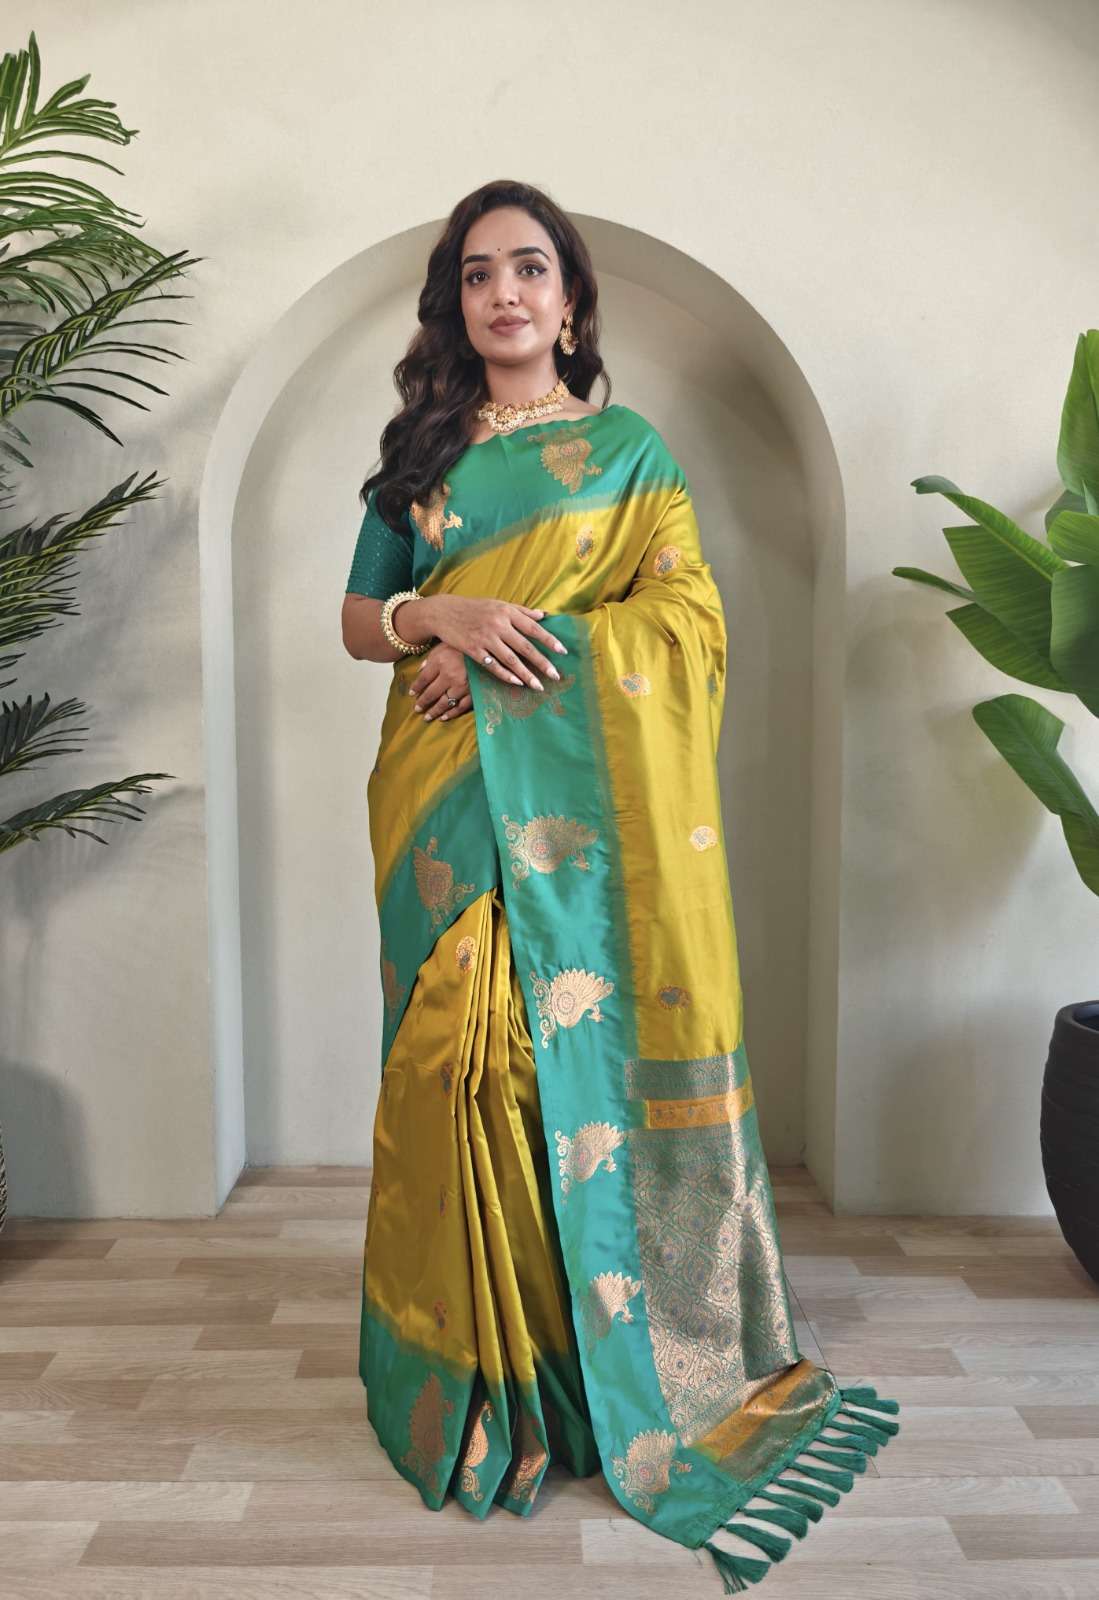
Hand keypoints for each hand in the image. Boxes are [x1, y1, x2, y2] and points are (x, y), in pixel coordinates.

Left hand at [408, 642, 472, 722]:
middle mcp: (449, 676)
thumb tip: (420, 670)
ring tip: (427, 717)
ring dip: (434, 711)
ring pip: (445, 703)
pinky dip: (452, 714)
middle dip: (422, 702)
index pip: (423, 679)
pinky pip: (461, 706)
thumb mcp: (444, 645)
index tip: (411, 694)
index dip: (416, 688)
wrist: (489, 647)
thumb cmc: (463, 645)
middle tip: (417, 709)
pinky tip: (444, 717)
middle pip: (431, 693)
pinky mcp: (474, 692)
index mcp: (440, 662)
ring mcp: (462, 686)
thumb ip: (431, 658)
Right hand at [413, 594, 568, 691]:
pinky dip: (505, 675)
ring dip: (526, 675)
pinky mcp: (473, 650)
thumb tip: (544, 616)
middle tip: (556, 676)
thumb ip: (521, 611)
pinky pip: (492, 666)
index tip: (563, 651)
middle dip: (542, 663)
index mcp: (507, 612)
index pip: (533, 628)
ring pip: (511, 660)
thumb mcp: (498, 604)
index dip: (549, 640)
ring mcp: (485, 638)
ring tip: (538, 686)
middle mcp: (498, 624)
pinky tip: (517, 683)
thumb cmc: (474, 608)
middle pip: (525, 647)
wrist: (444, 612)